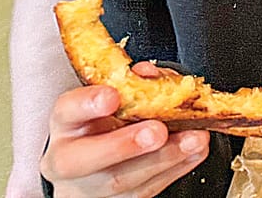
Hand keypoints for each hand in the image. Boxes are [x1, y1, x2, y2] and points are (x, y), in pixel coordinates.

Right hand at [40, 71, 211, 197]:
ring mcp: (88, 187)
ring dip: (163, 159)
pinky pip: (144, 191)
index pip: (66, 111)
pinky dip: (175, 169)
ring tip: (193, 140)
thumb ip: (131, 83)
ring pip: (120, 181)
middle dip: (125, 145)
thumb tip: (149, 74)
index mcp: (66, 124)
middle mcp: (69, 158)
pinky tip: (194, 151)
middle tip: (157, 132)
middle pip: (84, 159)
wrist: (93, 165)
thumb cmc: (106, 123)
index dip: (87, 103)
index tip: (112, 96)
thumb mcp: (111, 98)